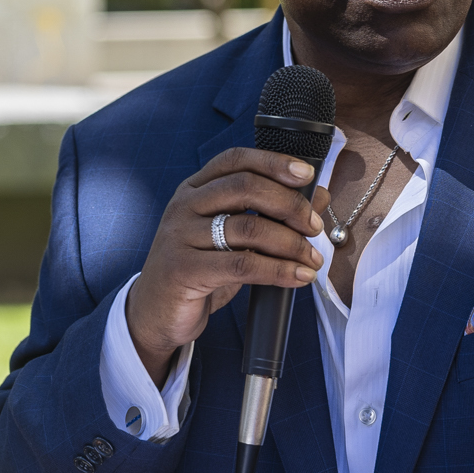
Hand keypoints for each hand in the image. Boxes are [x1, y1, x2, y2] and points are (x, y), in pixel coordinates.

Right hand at [127, 147, 327, 383]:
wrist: (156, 312)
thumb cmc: (199, 269)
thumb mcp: (232, 238)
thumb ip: (269, 215)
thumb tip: (318, 196)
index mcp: (194, 189)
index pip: (235, 160)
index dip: (272, 161)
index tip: (306, 173)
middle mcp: (184, 206)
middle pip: (245, 187)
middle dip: (290, 205)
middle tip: (314, 227)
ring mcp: (180, 236)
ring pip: (249, 228)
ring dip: (291, 244)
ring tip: (312, 259)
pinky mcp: (184, 269)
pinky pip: (242, 265)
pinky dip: (278, 270)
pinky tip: (298, 277)